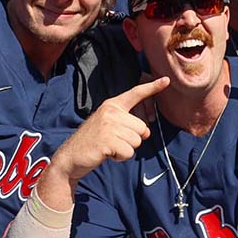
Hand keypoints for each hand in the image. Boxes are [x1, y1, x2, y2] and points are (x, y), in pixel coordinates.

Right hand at [51, 77, 168, 183]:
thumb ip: (128, 125)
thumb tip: (147, 132)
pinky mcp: (107, 140)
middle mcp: (111, 111)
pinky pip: (129, 152)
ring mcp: (108, 125)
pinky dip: (120, 158)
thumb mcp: (109, 127)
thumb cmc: (93, 142)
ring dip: (125, 150)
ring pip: (137, 141)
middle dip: (132, 139)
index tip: (167, 80)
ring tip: (109, 147)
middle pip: (142, 128)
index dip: (152, 87)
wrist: (71, 157)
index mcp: (112, 105)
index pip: (135, 93)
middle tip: (113, 141)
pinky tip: (107, 154)